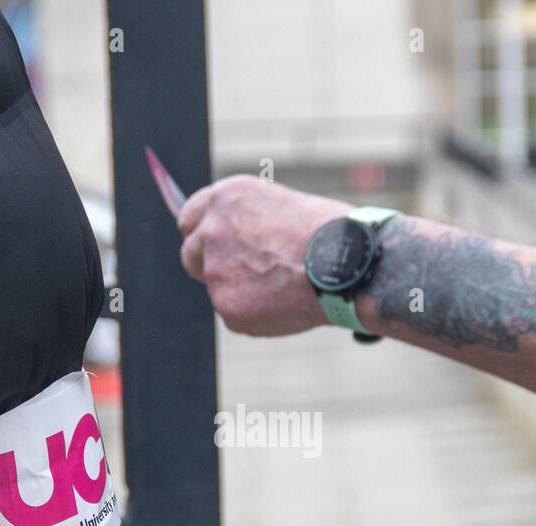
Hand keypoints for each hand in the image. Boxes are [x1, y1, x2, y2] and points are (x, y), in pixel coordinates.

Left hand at [178, 175, 351, 335]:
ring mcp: (215, 271)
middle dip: (209, 266)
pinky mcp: (227, 306)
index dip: (203, 235)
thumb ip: (248, 223)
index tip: (212, 246)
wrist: (346, 262)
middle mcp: (212, 231)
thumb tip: (237, 245)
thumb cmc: (328, 232)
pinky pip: (236, 314)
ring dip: (241, 291)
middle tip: (242, 275)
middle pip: (190, 255)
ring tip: (284, 287)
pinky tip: (287, 303)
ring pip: (218, 289)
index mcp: (225, 198)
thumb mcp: (280, 206)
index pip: (189, 218)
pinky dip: (257, 315)